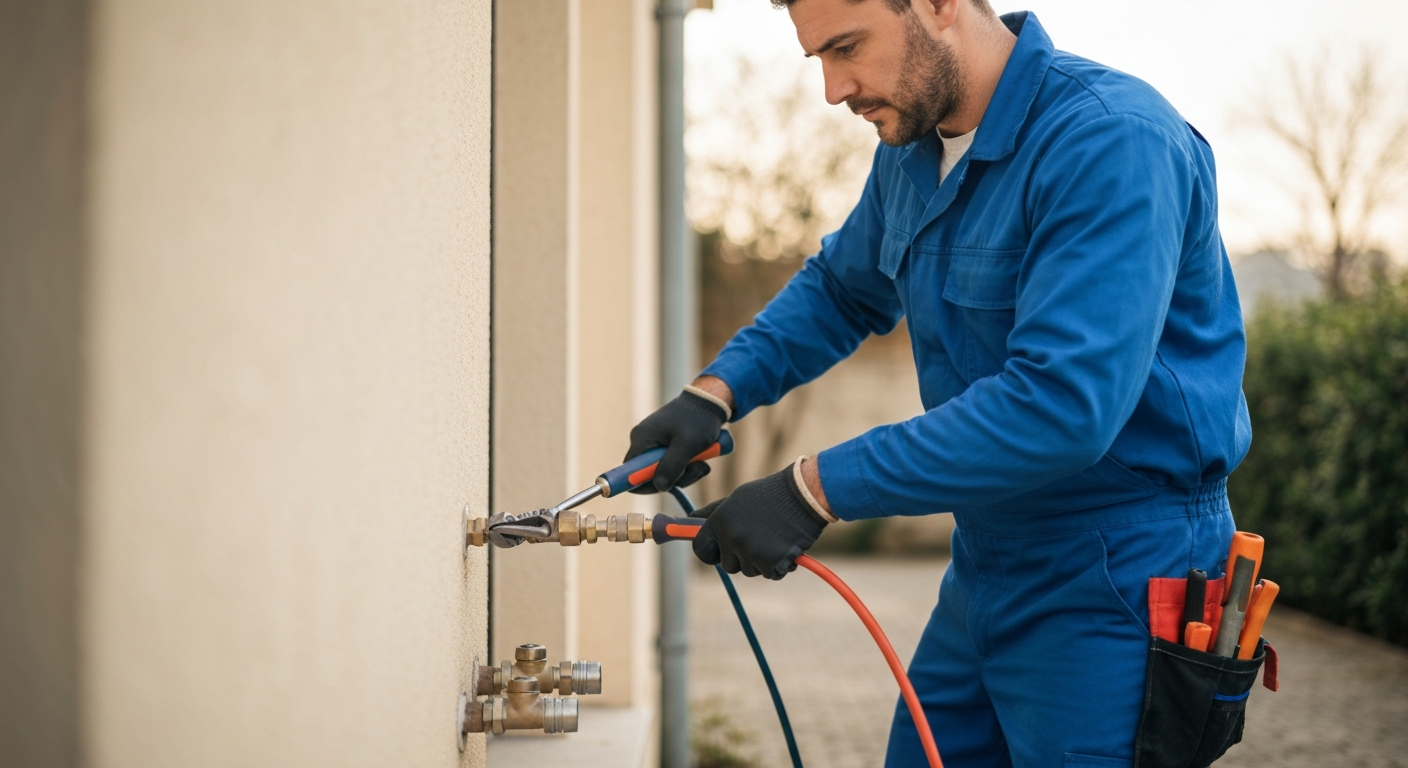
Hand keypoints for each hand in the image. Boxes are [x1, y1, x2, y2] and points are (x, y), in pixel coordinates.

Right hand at [625, 389, 727, 492]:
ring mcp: (654, 443)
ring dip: (685, 473)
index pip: (630, 473)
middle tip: (696, 469)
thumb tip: (659, 487)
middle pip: (650, 476)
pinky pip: (672, 465)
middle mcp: (643, 442)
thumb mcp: (687, 445)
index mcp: (642, 439)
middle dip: (675, 478)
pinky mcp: (665, 445)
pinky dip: (686, 466)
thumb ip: (671, 467)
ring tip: (702, 462)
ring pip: (664, 472)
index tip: (667, 486)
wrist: (710, 401)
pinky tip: (700, 459)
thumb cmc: (699, 419)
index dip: (644, 485)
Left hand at [691, 463, 827, 578]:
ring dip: (761, 560)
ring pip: (749, 570)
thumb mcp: (737, 499)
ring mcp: (750, 552)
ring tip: (775, 537)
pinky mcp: (770, 564)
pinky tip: (785, 545)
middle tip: (759, 537)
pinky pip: (770, 574)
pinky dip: (778, 565)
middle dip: (741, 557)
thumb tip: (689, 521)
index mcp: (719, 521)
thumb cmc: (772, 495)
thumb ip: (714, 514)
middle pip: (728, 565)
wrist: (804, 496)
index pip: (700, 549)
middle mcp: (731, 538)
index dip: (710, 552)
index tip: (718, 551)